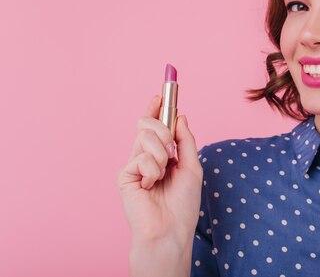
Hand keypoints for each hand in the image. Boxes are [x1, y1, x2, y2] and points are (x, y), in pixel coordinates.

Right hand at [117, 95, 203, 247]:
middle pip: (146, 123)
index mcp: (161, 154)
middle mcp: (145, 156)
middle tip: (170, 149)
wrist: (171, 228)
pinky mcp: (124, 174)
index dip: (157, 108)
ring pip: (145, 136)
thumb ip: (185, 140)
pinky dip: (153, 170)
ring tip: (162, 176)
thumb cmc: (183, 203)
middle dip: (162, 129)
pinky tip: (150, 186)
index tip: (161, 93)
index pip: (155, 125)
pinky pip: (141, 156)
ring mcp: (133, 164)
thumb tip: (180, 115)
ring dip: (161, 155)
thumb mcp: (192, 166)